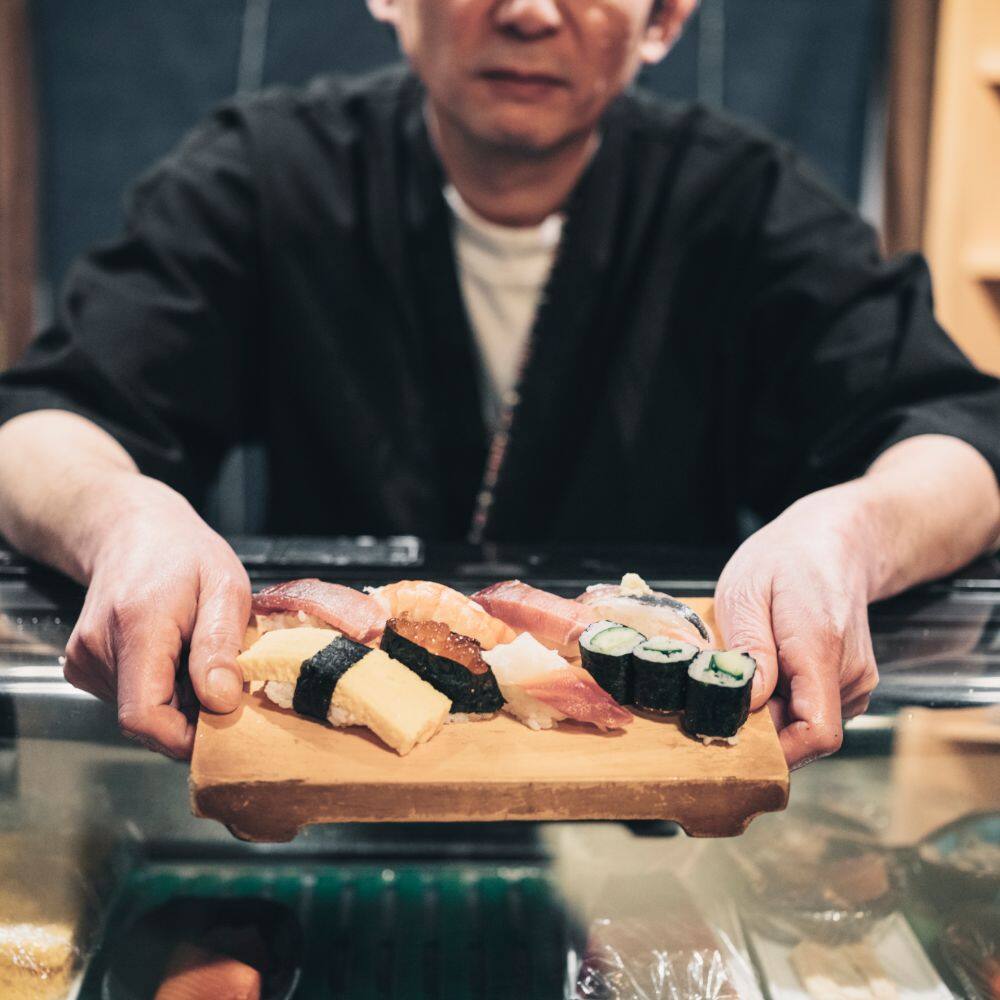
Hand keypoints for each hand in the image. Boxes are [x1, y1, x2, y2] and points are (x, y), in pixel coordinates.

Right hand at [63, 477, 249, 758]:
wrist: (134, 532)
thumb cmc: (185, 555)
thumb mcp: (224, 587)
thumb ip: (220, 645)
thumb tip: (222, 700)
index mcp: (136, 626)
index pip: (144, 716)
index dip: (185, 737)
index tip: (223, 725)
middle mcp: (98, 647)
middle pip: (146, 718)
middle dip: (191, 715)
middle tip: (223, 678)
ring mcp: (84, 658)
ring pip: (140, 710)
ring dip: (178, 699)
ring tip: (195, 654)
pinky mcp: (82, 665)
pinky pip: (129, 698)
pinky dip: (159, 689)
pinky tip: (172, 655)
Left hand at [714, 485, 879, 768]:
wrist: (834, 542)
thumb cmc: (785, 559)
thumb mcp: (746, 591)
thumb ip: (748, 648)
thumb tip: (745, 703)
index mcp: (820, 649)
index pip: (815, 733)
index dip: (775, 750)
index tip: (733, 734)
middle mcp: (849, 674)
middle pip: (805, 734)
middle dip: (761, 728)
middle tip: (723, 693)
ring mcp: (855, 681)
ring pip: (806, 724)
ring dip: (771, 711)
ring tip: (751, 666)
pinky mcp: (849, 683)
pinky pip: (812, 710)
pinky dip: (784, 701)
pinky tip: (770, 666)